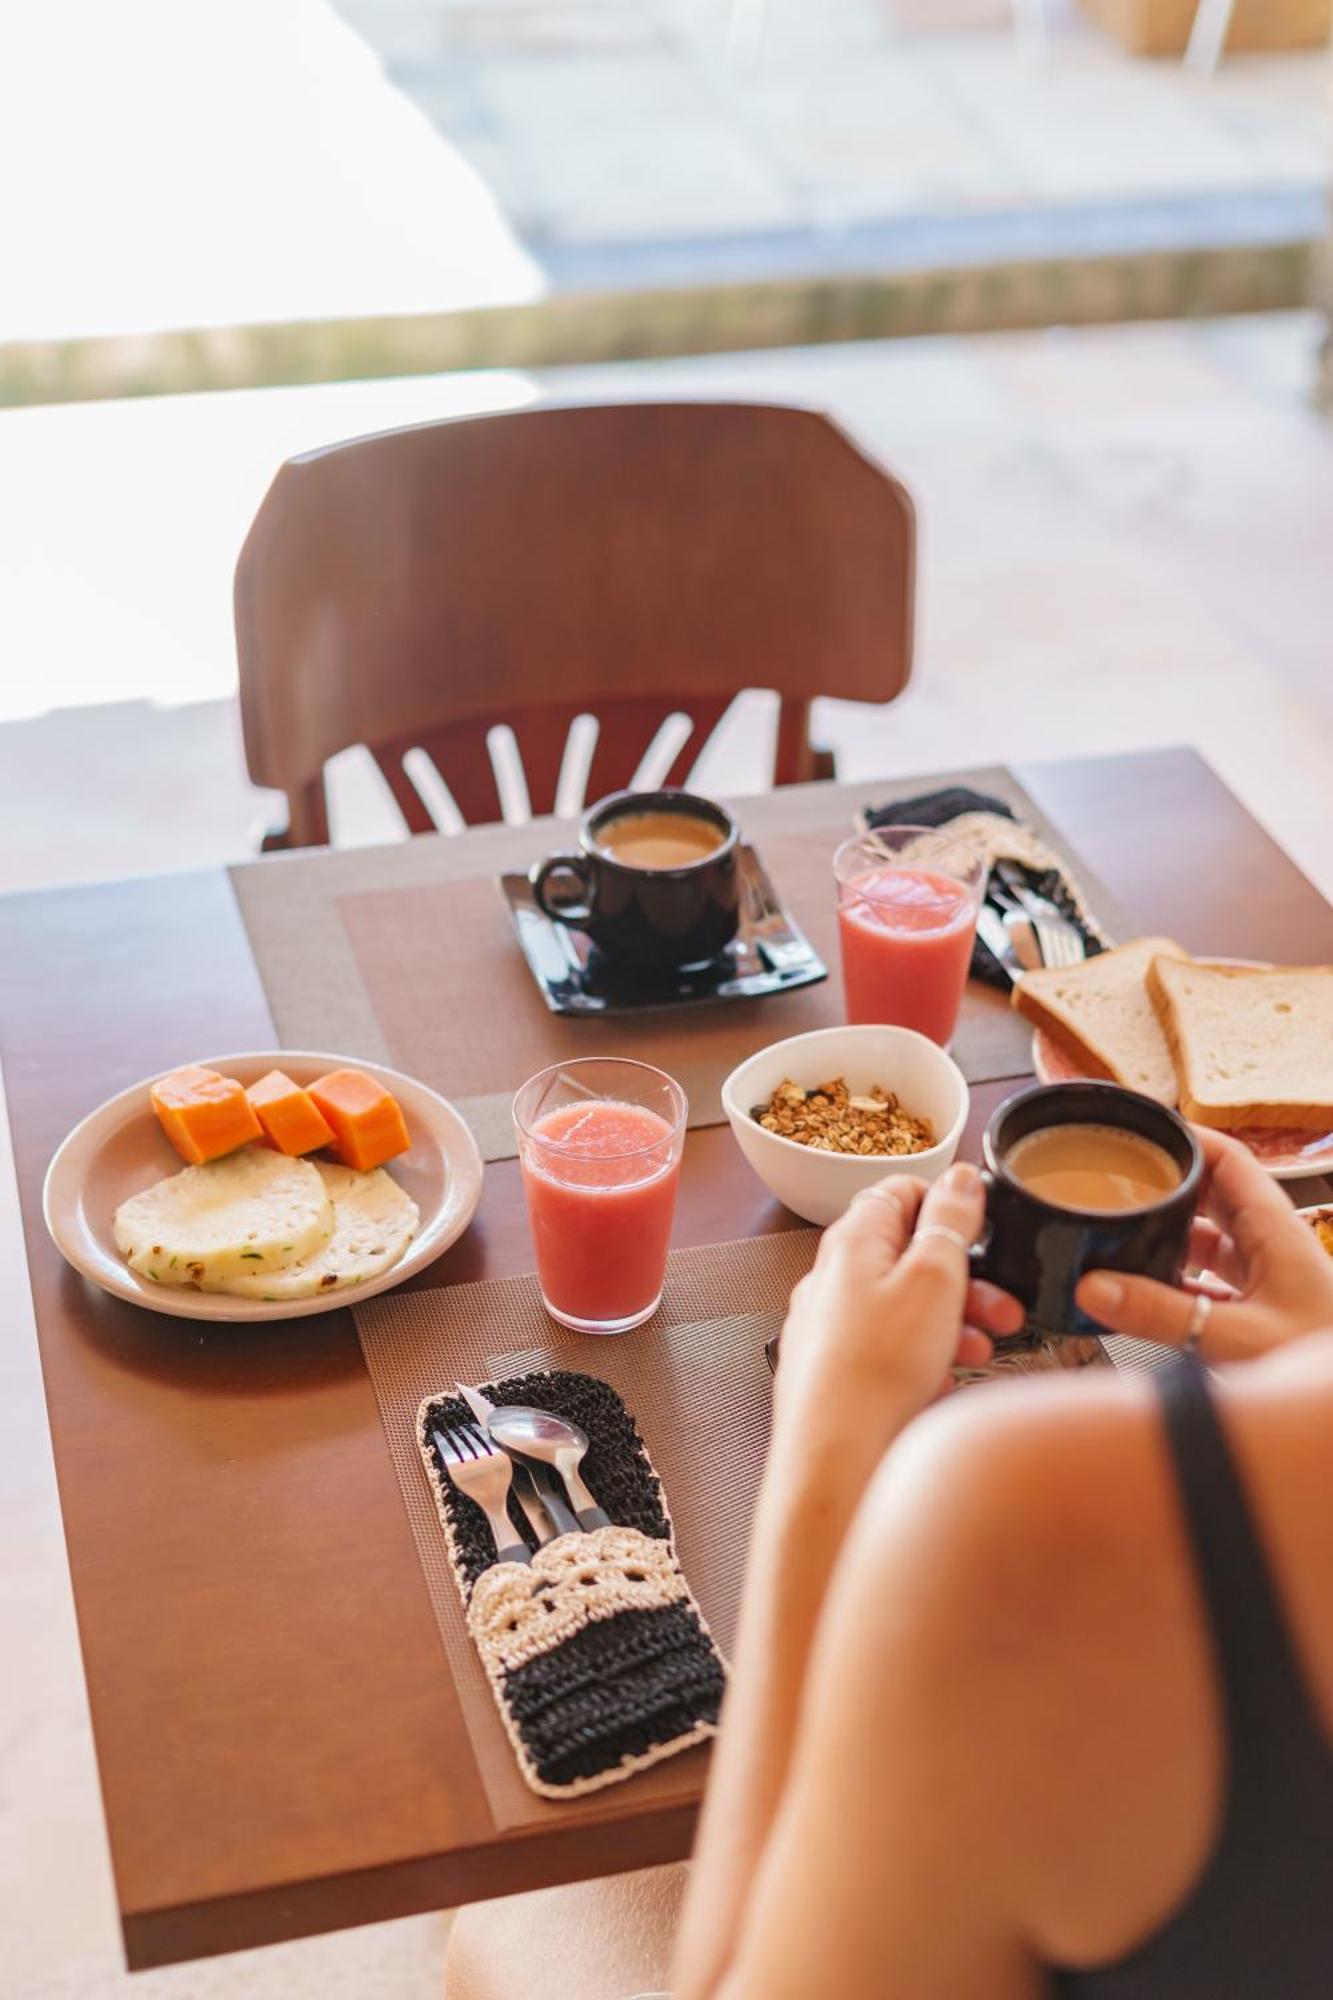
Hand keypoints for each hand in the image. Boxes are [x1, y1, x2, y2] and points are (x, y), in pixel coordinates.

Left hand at [775, 1162, 1024, 1434]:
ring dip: (951, 1320)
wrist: (836, 1456)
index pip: (898, 1193)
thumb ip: (950, 1222)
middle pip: (907, 1256)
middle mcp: (832, 1279)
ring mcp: (829, 1327)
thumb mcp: (933, 1279)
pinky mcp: (835, 1372)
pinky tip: (945, 1380)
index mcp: (852, 1242)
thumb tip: (960, 1177)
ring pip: (902, 1307)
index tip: (982, 1230)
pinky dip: (924, 1358)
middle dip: (964, 1278)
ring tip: (984, 1348)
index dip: (945, 1206)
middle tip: (1003, 1304)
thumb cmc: (876, 1368)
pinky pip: (889, 1351)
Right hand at [1077, 1127, 1332, 1361]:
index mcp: (1277, 1231)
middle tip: (1116, 1182)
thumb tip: (1094, 1288)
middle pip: (1213, 1194)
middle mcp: (1272, 1246)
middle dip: (1166, 1186)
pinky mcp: (1257, 1310)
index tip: (1143, 1132)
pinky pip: (1206, 1280)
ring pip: (1208, 1238)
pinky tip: (1143, 1293)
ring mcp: (1265, 1278)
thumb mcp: (1238, 1338)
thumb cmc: (1319, 1365)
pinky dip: (1173, 1279)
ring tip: (1121, 1231)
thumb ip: (1164, 1315)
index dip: (1188, 1138)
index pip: (1230, 1160)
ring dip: (1168, 1235)